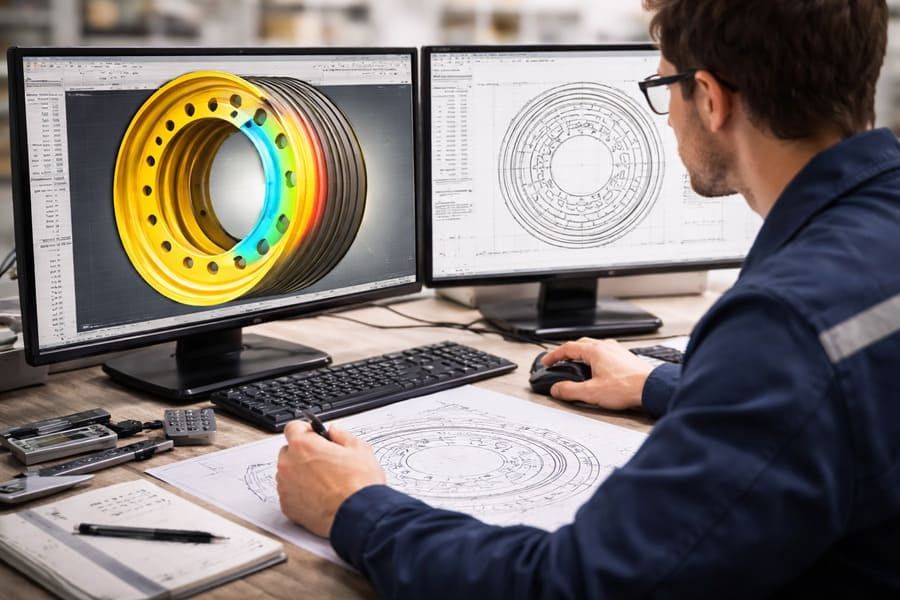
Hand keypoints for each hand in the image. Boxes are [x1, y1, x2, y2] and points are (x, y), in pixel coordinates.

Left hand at [276, 420, 384, 537]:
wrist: (359, 516)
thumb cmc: (359, 485)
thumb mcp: (360, 449)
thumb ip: (342, 435)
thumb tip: (335, 432)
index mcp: (304, 446)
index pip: (292, 427)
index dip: (306, 430)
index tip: (315, 436)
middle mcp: (289, 465)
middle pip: (288, 451)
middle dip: (303, 453)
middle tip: (323, 461)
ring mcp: (286, 487)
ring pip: (287, 473)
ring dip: (300, 473)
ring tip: (323, 481)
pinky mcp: (287, 506)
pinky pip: (289, 493)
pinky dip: (300, 493)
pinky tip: (319, 496)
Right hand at [540, 338, 654, 410]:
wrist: (652, 388)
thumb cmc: (627, 387)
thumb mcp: (591, 392)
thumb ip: (570, 390)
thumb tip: (556, 389)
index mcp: (595, 351)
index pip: (567, 348)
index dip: (554, 355)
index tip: (547, 361)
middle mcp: (606, 347)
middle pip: (580, 344)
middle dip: (567, 352)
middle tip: (559, 361)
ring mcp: (617, 351)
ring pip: (594, 347)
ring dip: (582, 354)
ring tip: (577, 365)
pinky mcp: (625, 358)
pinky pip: (605, 353)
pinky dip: (595, 358)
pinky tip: (598, 370)